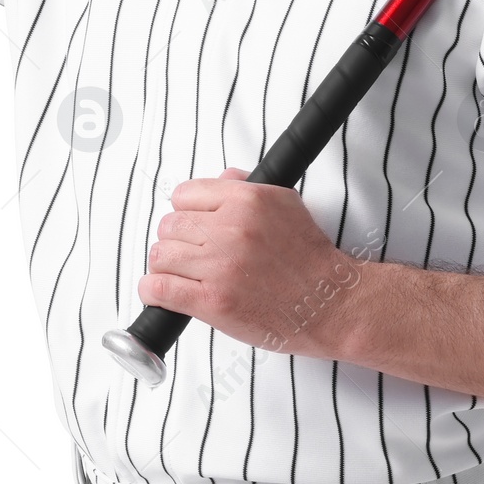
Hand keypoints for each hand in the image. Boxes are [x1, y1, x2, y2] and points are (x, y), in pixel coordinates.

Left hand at [140, 170, 367, 357]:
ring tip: (182, 274)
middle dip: (176, 240)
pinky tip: (163, 292)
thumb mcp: (285, 204)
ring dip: (166, 266)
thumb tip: (219, 180)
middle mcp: (230, 229)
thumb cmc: (310, 259)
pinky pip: (159, 289)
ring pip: (160, 255)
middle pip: (169, 226)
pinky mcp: (213, 302)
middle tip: (191, 254)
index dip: (186, 212)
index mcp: (246, 201)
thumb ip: (247, 188)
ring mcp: (220, 266)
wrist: (330, 303)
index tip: (193, 226)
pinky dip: (153, 291)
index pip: (184, 194)